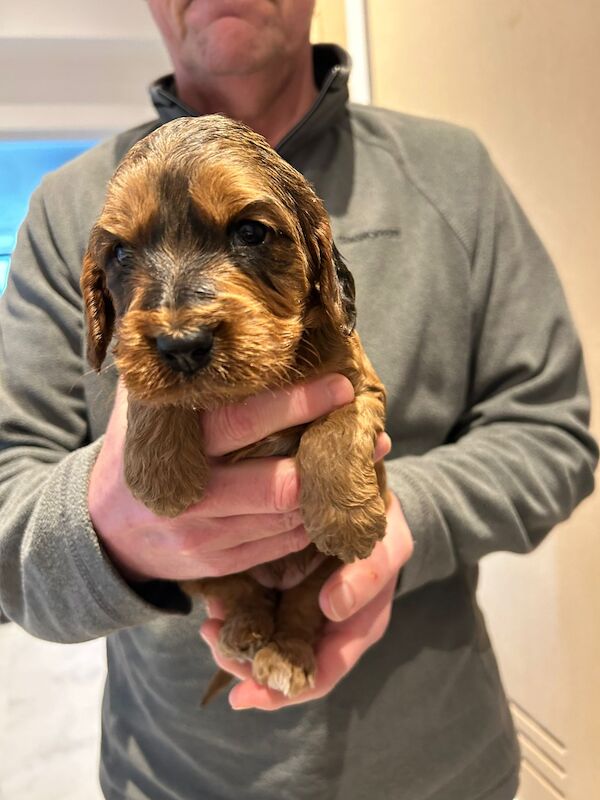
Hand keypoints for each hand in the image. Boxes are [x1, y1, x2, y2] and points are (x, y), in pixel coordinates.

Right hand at [88, 374, 355, 582]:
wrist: (104, 534)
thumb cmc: (133, 458)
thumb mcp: (138, 414)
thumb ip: (172, 380)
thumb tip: (209, 324)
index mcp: (173, 449)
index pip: (243, 422)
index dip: (298, 403)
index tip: (341, 385)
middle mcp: (191, 499)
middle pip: (278, 484)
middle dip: (330, 459)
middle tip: (373, 435)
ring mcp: (206, 539)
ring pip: (286, 520)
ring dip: (329, 493)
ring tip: (361, 465)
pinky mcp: (220, 566)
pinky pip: (280, 547)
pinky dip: (310, 523)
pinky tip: (326, 499)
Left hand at [199, 493, 413, 709]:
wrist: (362, 504)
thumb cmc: (381, 533)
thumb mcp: (389, 549)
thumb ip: (368, 576)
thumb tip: (333, 606)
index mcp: (351, 632)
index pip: (317, 676)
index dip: (282, 693)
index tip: (244, 697)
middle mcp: (321, 629)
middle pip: (280, 664)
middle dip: (243, 662)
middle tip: (213, 637)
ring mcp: (297, 609)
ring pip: (261, 639)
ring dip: (232, 637)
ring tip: (209, 622)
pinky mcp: (277, 587)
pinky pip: (250, 606)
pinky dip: (232, 607)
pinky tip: (215, 596)